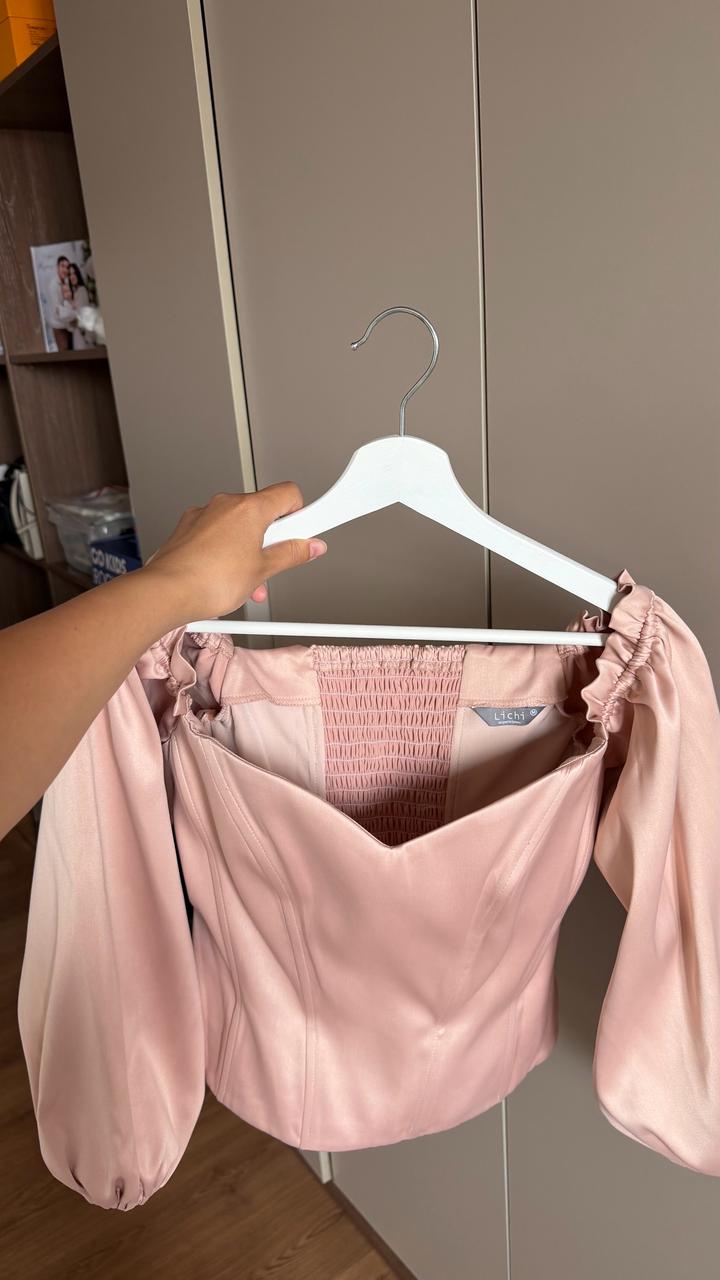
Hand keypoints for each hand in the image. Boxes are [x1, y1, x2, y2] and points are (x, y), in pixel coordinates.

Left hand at [141, 483, 326, 627]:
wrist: (167, 592)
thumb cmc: (208, 580)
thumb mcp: (262, 570)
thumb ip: (290, 554)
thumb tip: (308, 546)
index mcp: (250, 508)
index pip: (289, 494)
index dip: (304, 513)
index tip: (311, 529)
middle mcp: (226, 504)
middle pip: (264, 512)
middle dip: (274, 538)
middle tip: (276, 563)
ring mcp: (205, 515)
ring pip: (240, 526)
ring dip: (250, 548)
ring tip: (247, 578)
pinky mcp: (189, 529)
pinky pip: (218, 533)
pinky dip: (227, 550)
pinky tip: (226, 576)